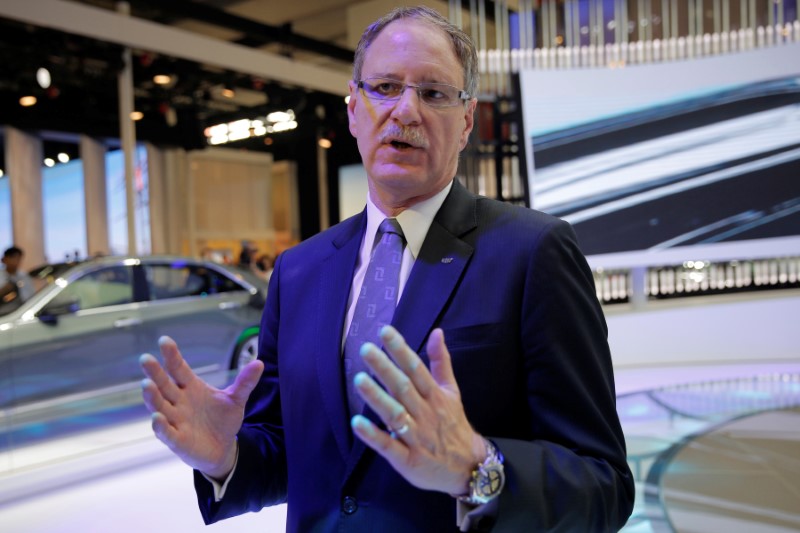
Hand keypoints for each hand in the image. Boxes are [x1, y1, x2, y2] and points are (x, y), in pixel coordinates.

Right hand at [139, 336, 263, 479]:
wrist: (223, 448)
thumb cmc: (223, 419)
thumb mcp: (236, 399)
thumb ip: (245, 382)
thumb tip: (259, 362)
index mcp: (190, 387)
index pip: (178, 368)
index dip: (171, 355)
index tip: (164, 340)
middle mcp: (178, 401)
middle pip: (164, 385)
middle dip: (155, 373)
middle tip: (145, 359)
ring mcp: (175, 420)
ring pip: (160, 406)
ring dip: (152, 397)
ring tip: (146, 385)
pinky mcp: (176, 440)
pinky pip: (166, 432)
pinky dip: (160, 426)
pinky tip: (156, 417)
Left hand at [351, 326, 485, 495]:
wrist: (468, 467)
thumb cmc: (453, 424)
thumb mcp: (452, 391)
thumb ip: (441, 362)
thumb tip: (436, 331)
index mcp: (435, 396)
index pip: (416, 369)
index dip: (401, 350)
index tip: (385, 331)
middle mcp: (426, 414)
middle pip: (403, 388)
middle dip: (384, 368)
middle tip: (365, 349)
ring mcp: (416, 438)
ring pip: (395, 415)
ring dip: (377, 397)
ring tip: (359, 379)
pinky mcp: (408, 460)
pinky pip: (389, 447)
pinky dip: (373, 435)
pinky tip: (357, 423)